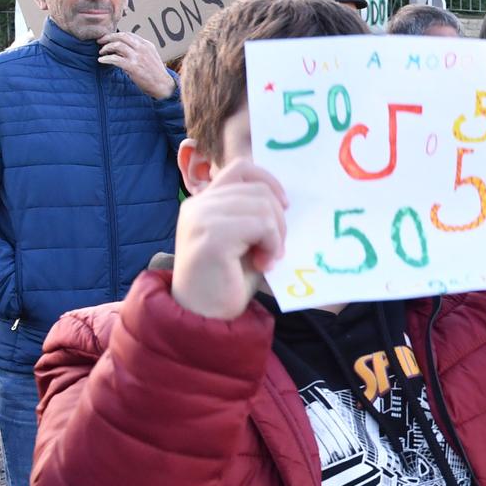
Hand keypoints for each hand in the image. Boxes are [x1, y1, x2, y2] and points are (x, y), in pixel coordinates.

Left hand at [99, 31, 176, 99]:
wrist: (163, 86)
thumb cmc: (155, 73)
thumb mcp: (150, 57)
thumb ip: (139, 50)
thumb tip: (121, 48)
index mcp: (147, 45)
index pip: (128, 34)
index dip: (115, 35)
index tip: (108, 38)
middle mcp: (142, 48)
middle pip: (121, 36)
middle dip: (108, 37)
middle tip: (100, 41)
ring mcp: (138, 57)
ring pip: (117, 45)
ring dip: (106, 48)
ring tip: (101, 52)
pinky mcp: (133, 67)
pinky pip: (115, 59)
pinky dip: (106, 59)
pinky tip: (101, 61)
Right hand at [172, 158, 287, 319]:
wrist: (204, 317)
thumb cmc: (228, 281)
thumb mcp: (244, 239)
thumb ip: (254, 214)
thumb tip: (287, 198)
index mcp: (204, 202)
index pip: (242, 168)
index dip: (270, 182)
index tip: (284, 207)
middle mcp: (198, 205)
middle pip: (259, 188)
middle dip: (278, 219)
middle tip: (274, 248)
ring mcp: (202, 218)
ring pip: (263, 206)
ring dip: (276, 235)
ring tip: (267, 258)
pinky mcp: (211, 236)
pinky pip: (261, 225)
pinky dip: (273, 245)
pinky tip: (263, 264)